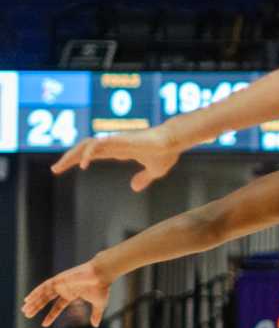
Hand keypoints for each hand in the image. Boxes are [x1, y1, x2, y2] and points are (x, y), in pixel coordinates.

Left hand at [24, 259, 112, 326]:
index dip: (51, 316)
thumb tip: (96, 326)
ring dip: (33, 301)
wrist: (101, 274)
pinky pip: (43, 286)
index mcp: (72, 294)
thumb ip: (96, 314)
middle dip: (37, 307)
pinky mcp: (58, 279)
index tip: (44, 324)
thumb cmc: (102, 287)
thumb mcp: (99, 304)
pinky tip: (28, 299)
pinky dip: (35, 292)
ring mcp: (60, 283)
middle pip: (46, 300)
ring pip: (43, 294)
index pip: (58, 307)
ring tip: (24, 310)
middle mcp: (64, 289)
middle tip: (27, 315)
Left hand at [54, 130, 179, 191]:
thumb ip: (144, 178)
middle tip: (55, 169)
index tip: (65, 168)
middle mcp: (113, 143)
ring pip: (86, 144)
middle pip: (84, 148)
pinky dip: (88, 153)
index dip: (79, 159)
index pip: (92, 152)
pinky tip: (83, 164)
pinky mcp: (119, 139)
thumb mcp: (154, 171)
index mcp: (118, 149)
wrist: (175, 141)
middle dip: (68, 158)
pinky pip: (97, 144)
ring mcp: (115, 140)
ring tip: (59, 167)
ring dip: (72, 155)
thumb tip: (134, 187)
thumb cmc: (166, 152)